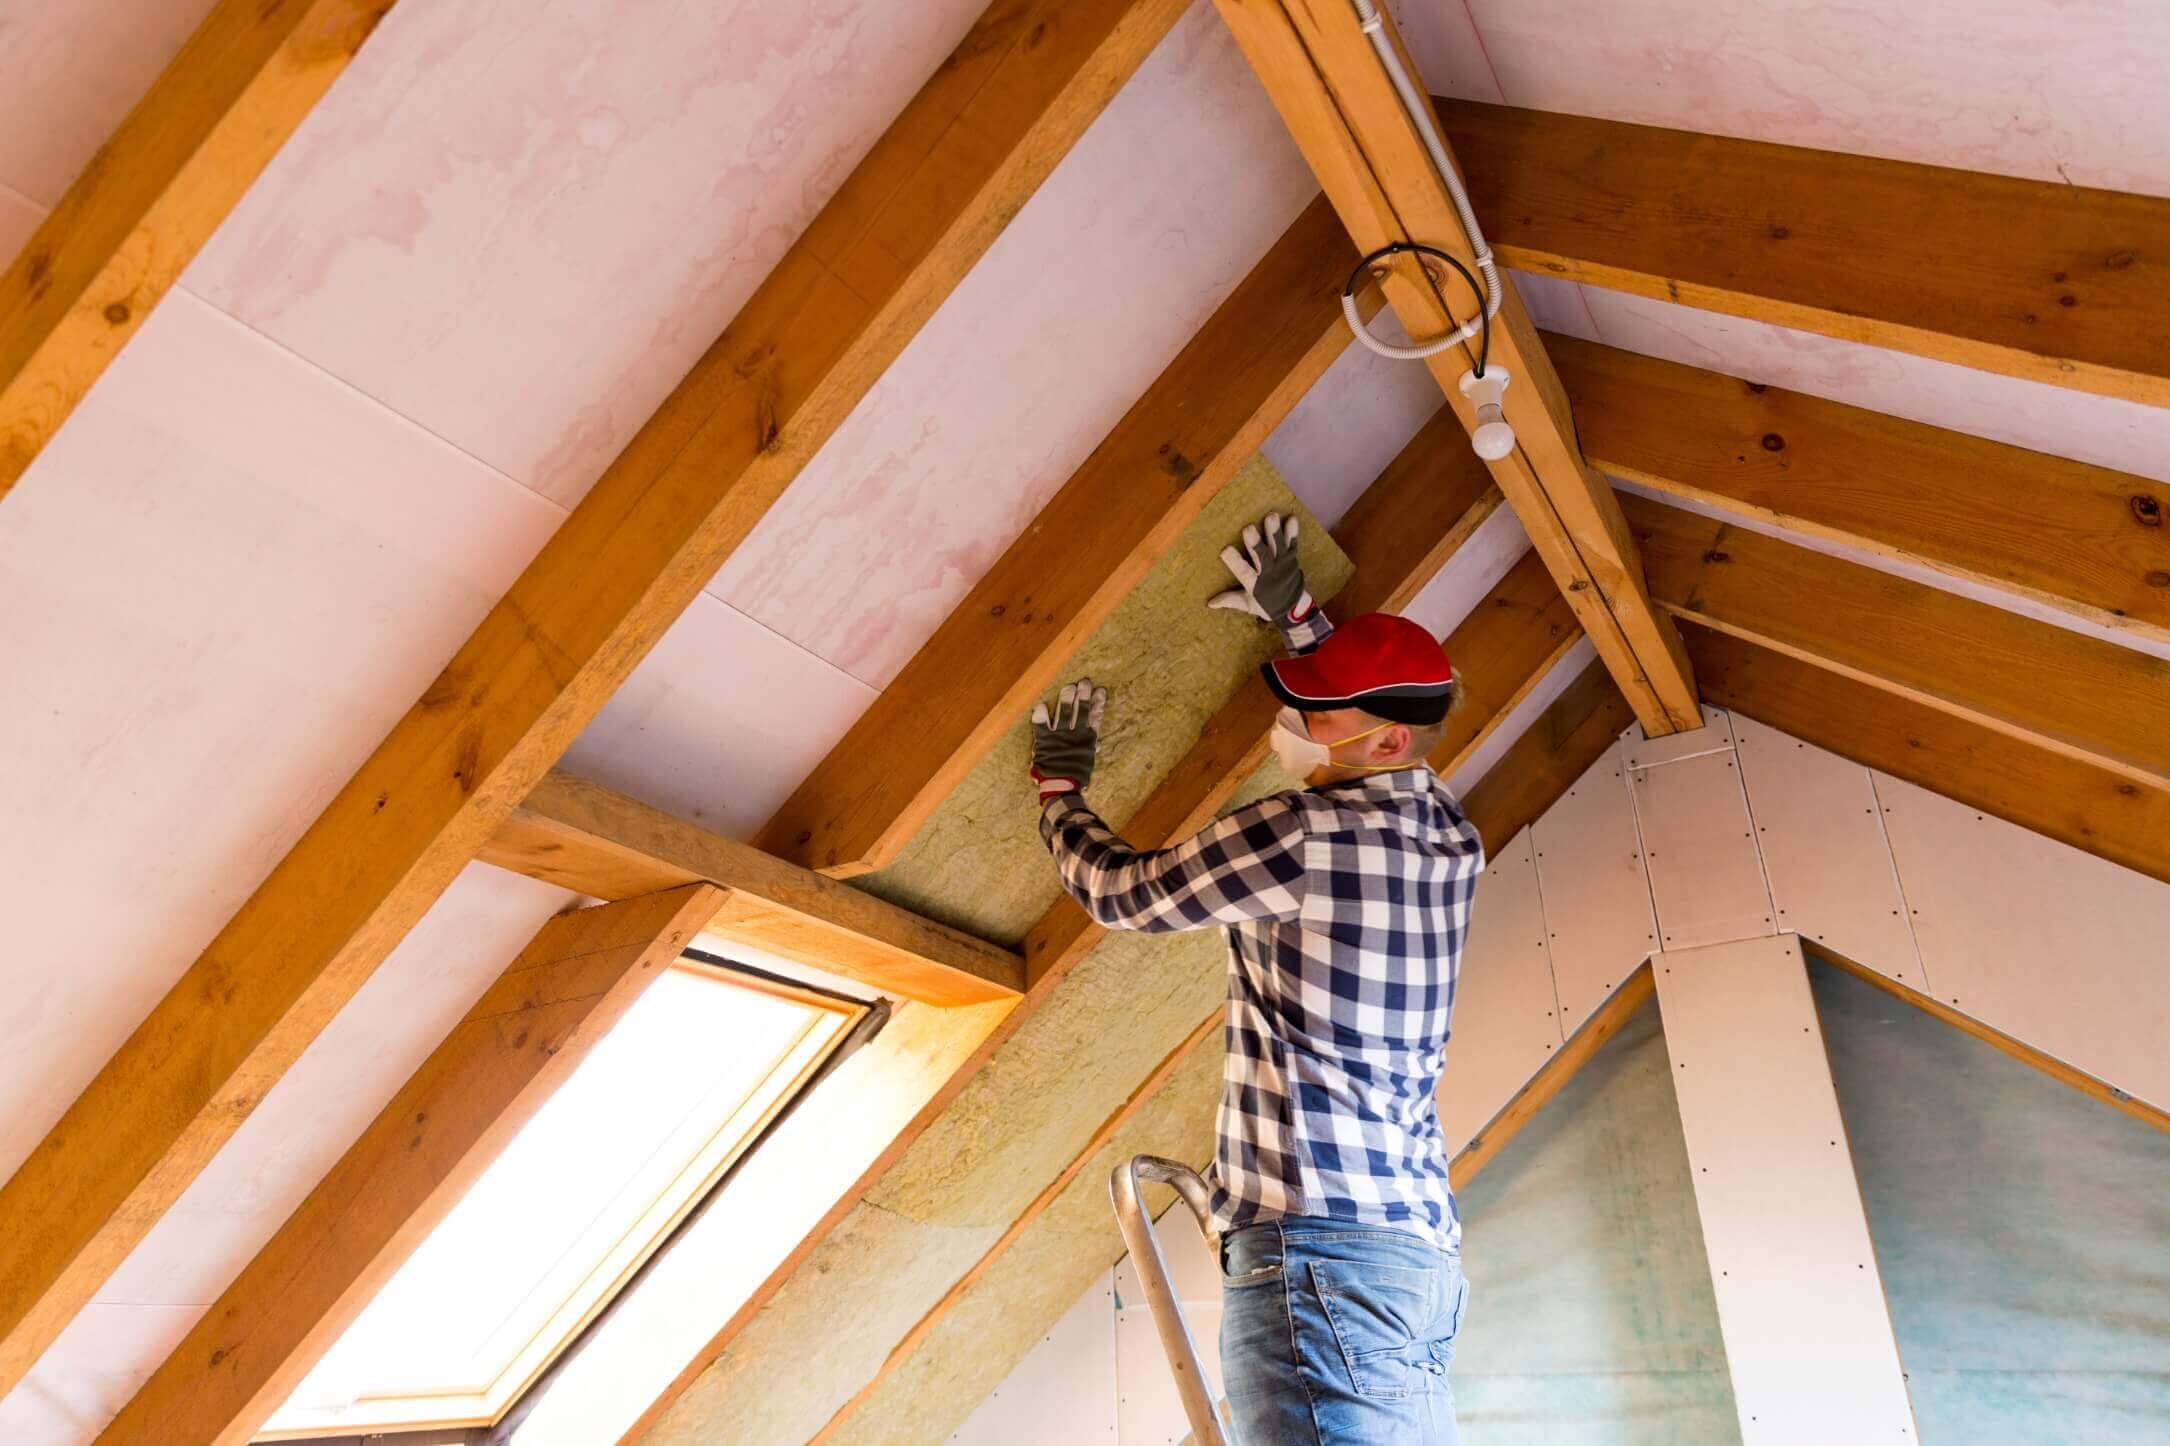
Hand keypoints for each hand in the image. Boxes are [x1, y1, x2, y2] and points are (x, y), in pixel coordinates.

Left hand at [1029, 677, 1106, 800]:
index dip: (1098, 703)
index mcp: (1087, 739)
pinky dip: (1041, 715)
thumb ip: (1090, 750)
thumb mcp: (1087, 762)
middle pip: (1081, 710)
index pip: (1095, 717)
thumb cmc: (1076, 776)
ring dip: (1067, 698)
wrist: (1061, 787)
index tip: (1100, 691)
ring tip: (1070, 687)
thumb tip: (1098, 744)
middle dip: (1084, 695)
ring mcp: (1060, 736)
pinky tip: (1041, 705)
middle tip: (1085, 682)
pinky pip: (1041, 724)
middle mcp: (1075, 734)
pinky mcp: (1045, 740)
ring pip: (1064, 712)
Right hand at [1208, 512, 1312, 625]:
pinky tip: (1291, 519)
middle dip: (1256, 543)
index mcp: (1256, 584)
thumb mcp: (1248, 605)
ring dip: (1274, 532)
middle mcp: (1269, 572)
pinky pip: (1292, 544)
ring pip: (1278, 547)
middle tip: (1248, 529)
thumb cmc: (1267, 604)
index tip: (1225, 550)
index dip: (1235, 561)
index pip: (1243, 572)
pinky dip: (1292, 532)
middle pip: (1262, 556)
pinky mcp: (1291, 557)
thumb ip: (1230, 600)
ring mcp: (1282, 563)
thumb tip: (1210, 602)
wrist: (1294, 608)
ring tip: (1271, 517)